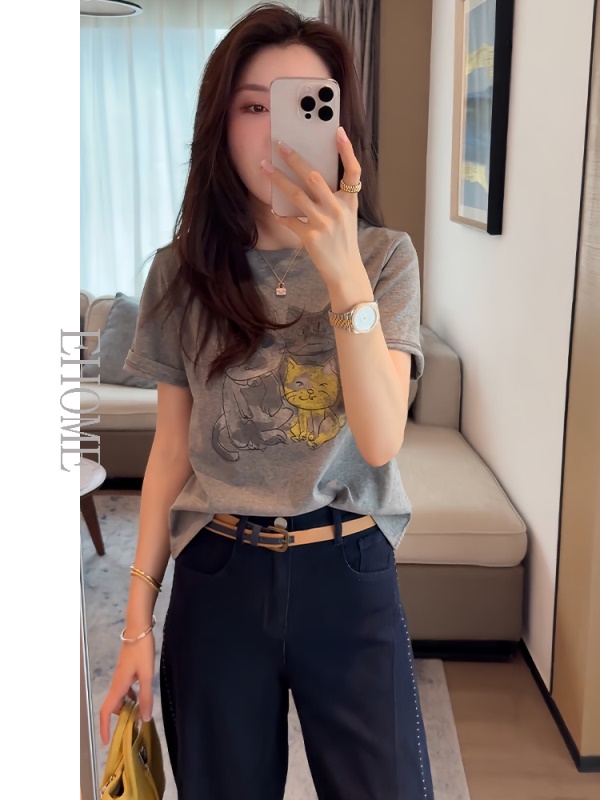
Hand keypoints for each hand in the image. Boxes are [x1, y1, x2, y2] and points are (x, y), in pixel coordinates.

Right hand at [98, 634, 154, 746]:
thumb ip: (146, 697)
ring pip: (120, 698)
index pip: (106, 711)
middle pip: (114, 707)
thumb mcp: (147, 676)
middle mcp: (116, 683)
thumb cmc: (142, 651)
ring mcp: (121, 677)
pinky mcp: (126, 671)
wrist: (138, 629)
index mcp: (118, 687)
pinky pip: (125, 690)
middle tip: (134, 728)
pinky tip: (141, 696)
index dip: (104, 728)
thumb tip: (145, 719)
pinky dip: (131, 697)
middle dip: (120, 719)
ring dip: (127, 708)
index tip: (107, 742)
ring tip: (141, 715)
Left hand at [260, 126, 364, 288]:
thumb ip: (333, 198)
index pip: (353, 171)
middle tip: (281, 145)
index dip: (347, 150)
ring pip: (297, 194)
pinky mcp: (311, 237)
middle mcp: (338, 209)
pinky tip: (272, 208)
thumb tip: (309, 177)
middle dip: (295, 159)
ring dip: (278, 179)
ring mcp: (324, 223)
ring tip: (264, 167)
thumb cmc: (343, 241)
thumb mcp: (346, 216)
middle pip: (315, 177)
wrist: (345, 271)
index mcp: (349, 201)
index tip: (338, 132)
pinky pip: (290, 220)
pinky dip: (279, 214)